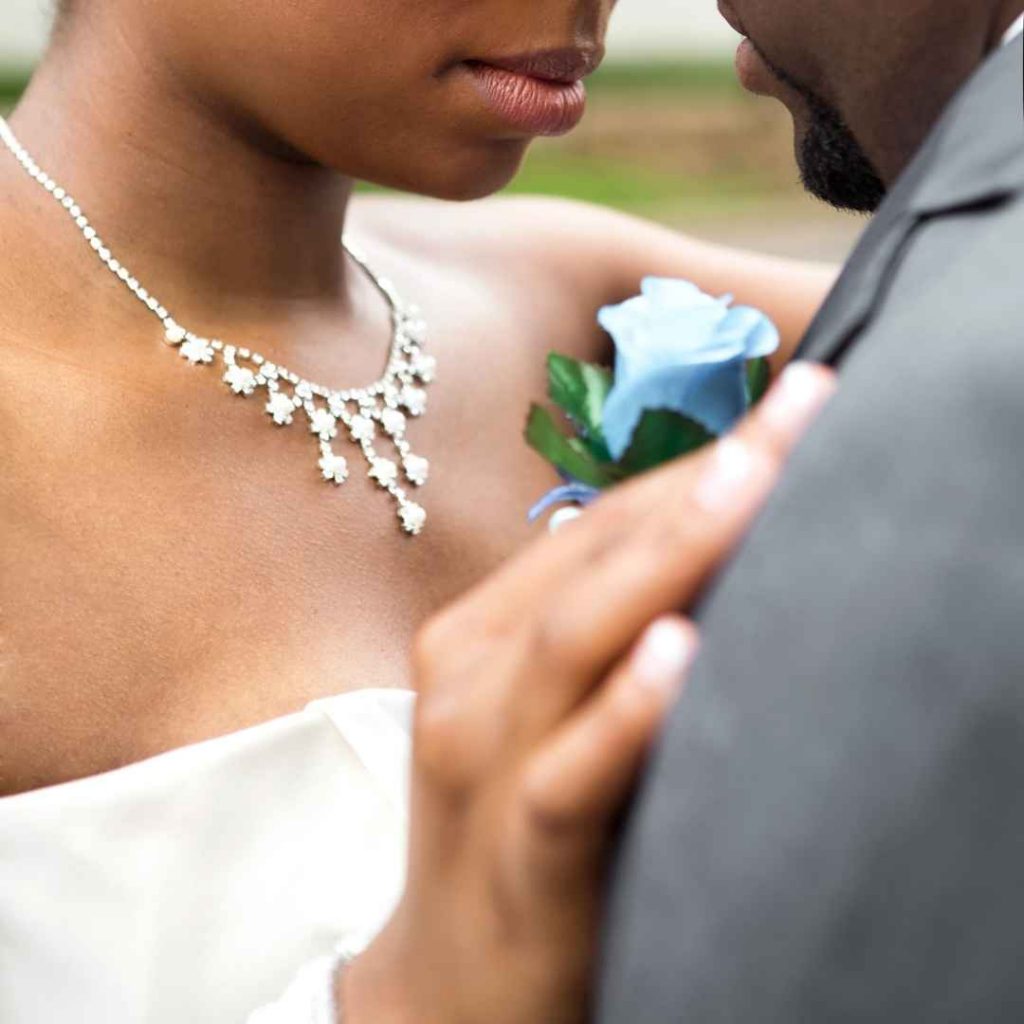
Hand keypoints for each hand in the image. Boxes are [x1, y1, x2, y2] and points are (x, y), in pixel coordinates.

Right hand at [344, 363, 837, 1022]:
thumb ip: (597, 632)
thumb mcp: (542, 718)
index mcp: (474, 637)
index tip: (787, 411)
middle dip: (701, 482)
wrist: (446, 987)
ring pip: (574, 641)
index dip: (689, 465)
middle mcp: (467, 680)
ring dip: (668, 557)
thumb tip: (710, 544)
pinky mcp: (515, 852)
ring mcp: (481, 761)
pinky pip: (569, 773)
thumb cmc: (513, 828)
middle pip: (589, 563)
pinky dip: (624, 712)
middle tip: (801, 410)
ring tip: (755, 483)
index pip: (590, 529)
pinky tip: (679, 657)